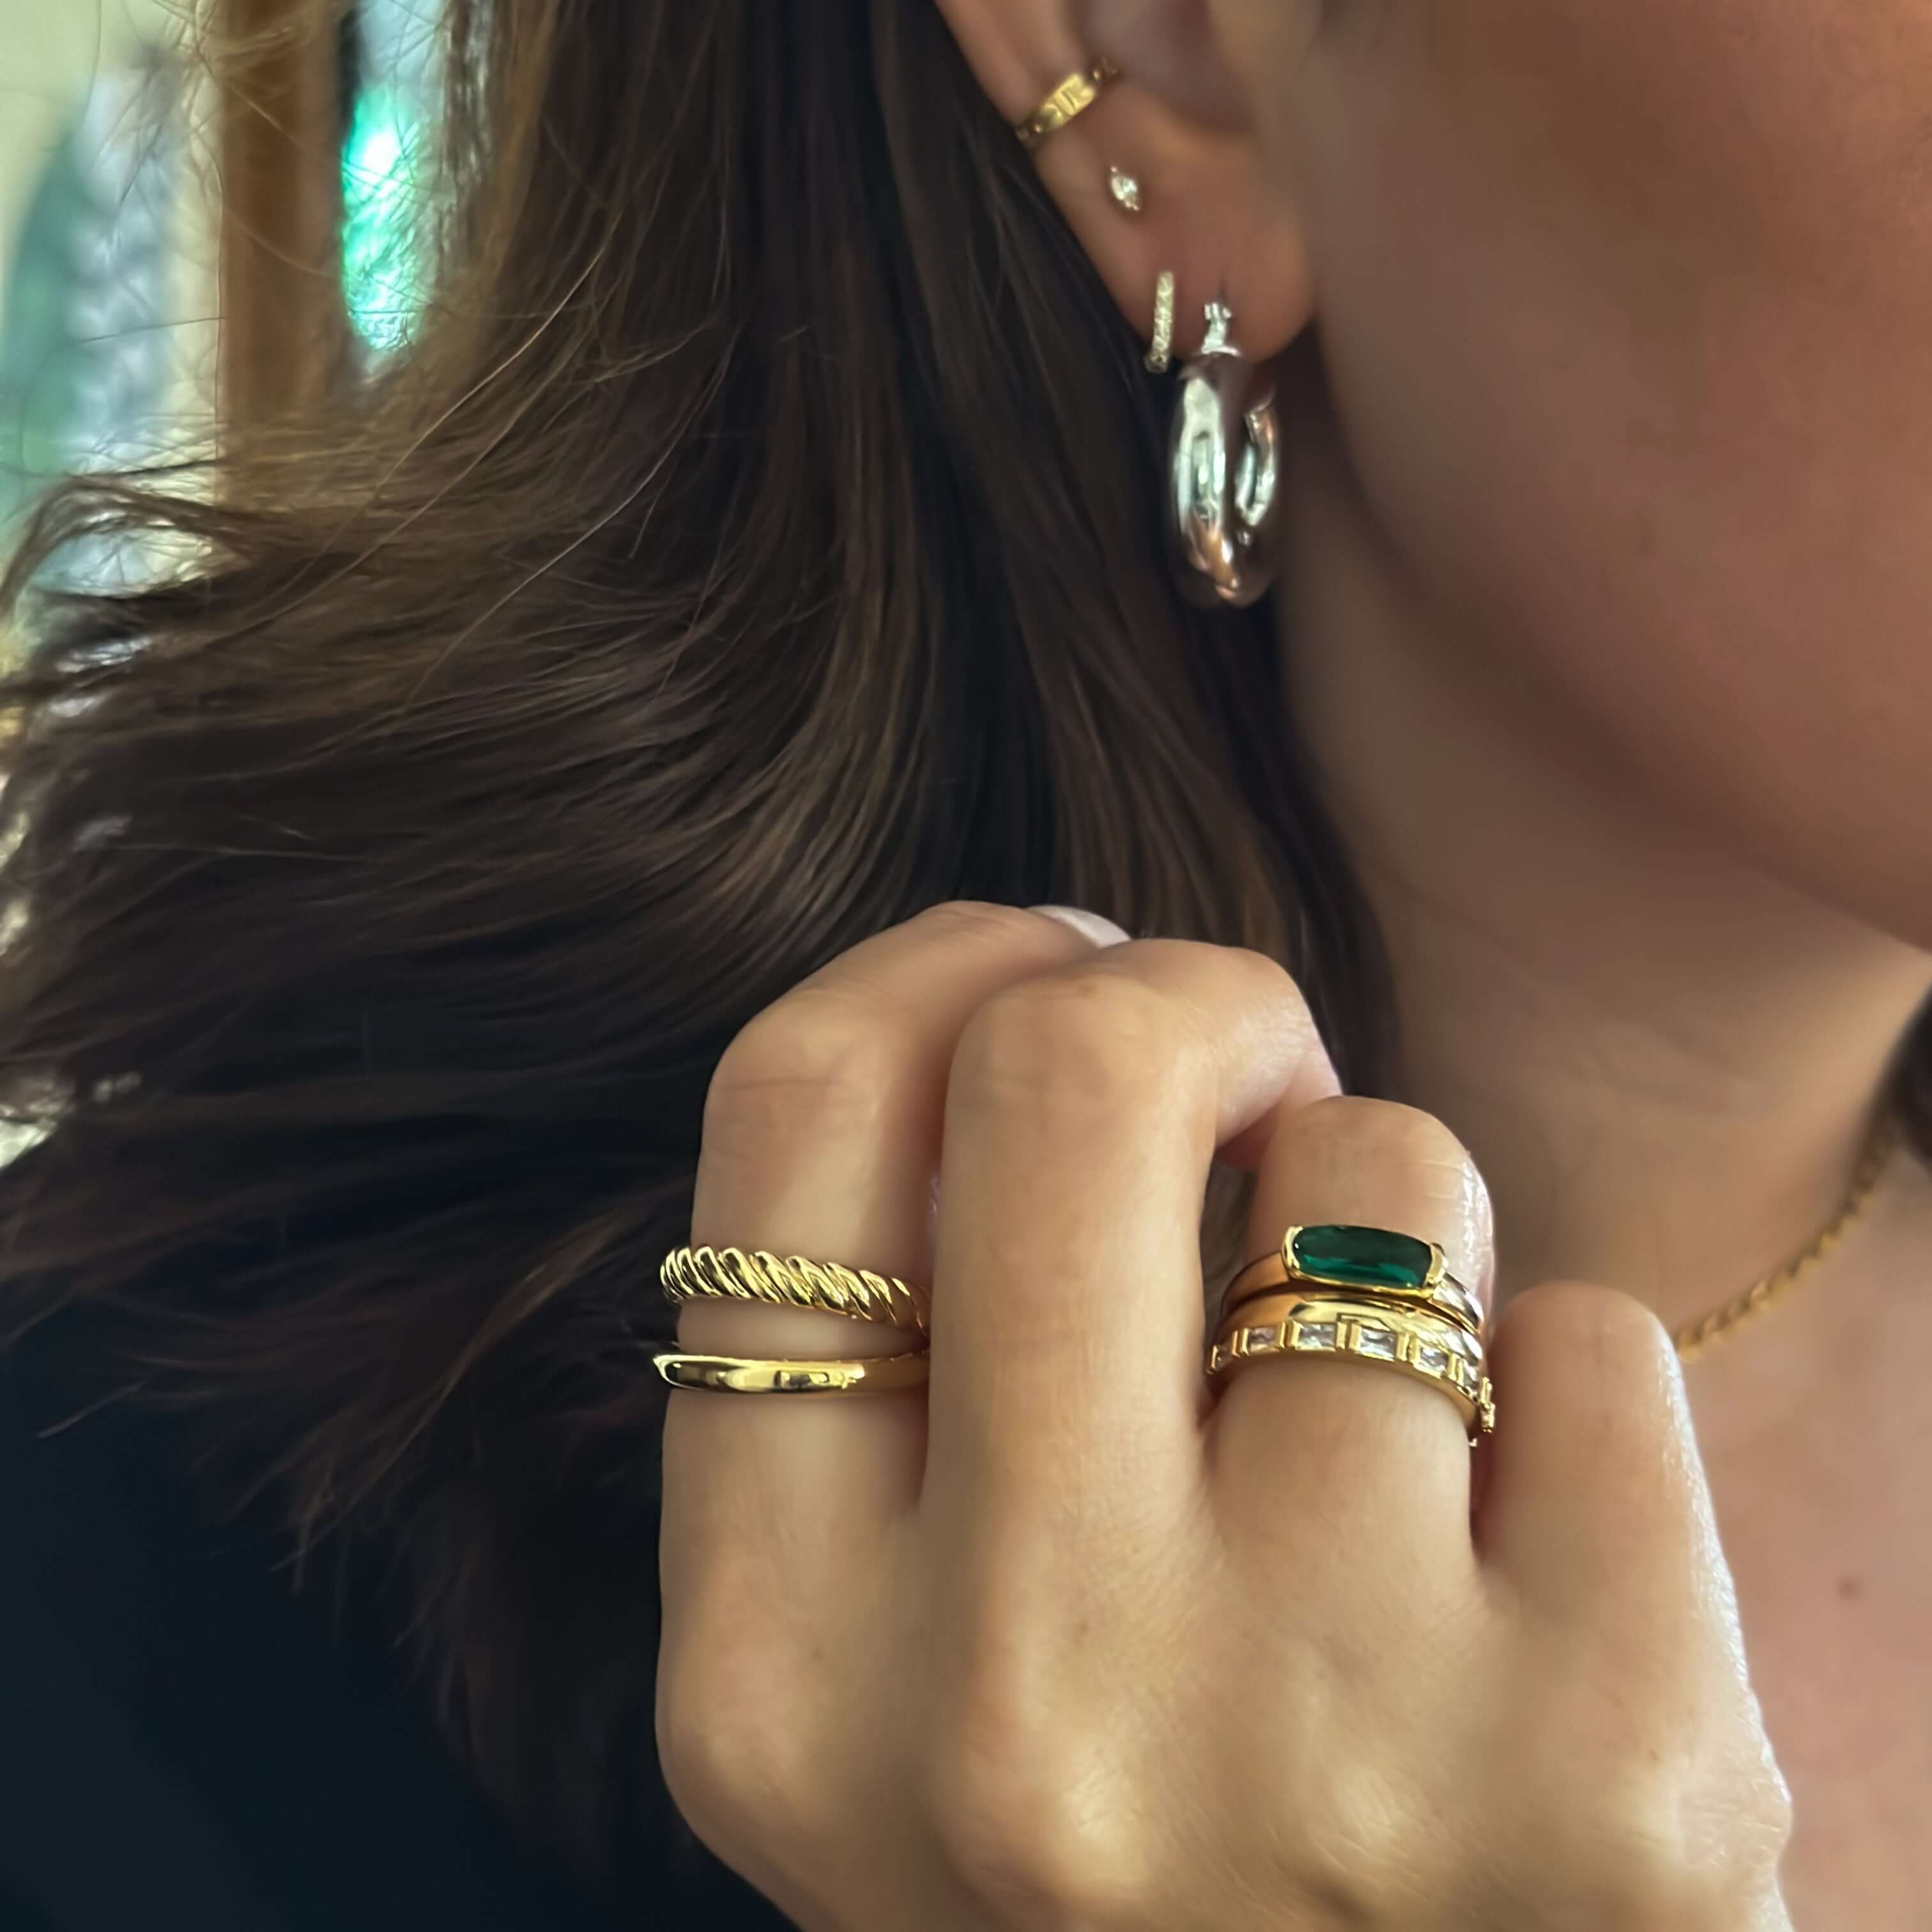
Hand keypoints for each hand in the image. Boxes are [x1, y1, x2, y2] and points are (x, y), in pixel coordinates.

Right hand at [655, 903, 1793, 1928]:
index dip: (937, 969)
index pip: (794, 1111)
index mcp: (779, 1683)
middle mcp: (1012, 1723)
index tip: (1040, 973)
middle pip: (1074, 1067)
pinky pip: (1591, 1343)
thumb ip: (908, 1368)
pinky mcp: (1620, 1783)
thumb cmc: (1135, 1847)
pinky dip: (1561, 1397)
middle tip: (1252, 1080)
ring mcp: (1319, 1750)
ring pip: (1379, 1172)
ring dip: (1391, 1227)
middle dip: (1188, 1005)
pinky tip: (1526, 1568)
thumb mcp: (907, 1665)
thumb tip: (1046, 997)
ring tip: (1382, 1409)